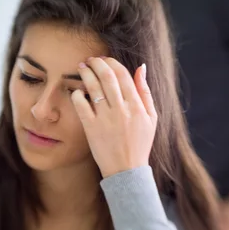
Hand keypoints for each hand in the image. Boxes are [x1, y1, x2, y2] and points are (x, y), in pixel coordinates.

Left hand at [71, 57, 156, 177]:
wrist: (127, 170)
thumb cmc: (140, 143)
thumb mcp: (151, 118)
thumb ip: (145, 92)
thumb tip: (141, 68)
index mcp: (137, 106)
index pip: (123, 75)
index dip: (111, 63)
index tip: (104, 59)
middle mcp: (121, 110)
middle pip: (107, 77)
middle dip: (97, 63)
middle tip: (90, 60)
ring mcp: (106, 119)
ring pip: (93, 88)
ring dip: (86, 74)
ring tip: (81, 68)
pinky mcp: (92, 128)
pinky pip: (81, 106)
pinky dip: (78, 94)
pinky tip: (77, 91)